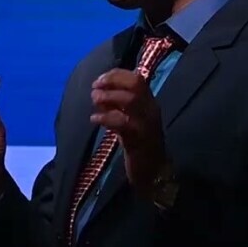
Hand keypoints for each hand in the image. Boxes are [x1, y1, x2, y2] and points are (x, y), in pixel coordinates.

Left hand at [90, 69, 167, 197]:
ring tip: (94, 100)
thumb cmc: (139, 145)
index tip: (99, 79)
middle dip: (112, 81)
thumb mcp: (130, 121)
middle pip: (136, 84)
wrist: (154, 171)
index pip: (137, 78)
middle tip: (94, 87)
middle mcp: (151, 109)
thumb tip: (99, 93)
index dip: (116, 75)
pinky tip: (94, 119)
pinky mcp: (139, 138)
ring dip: (109, 96)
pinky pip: (122, 122)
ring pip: (130, 100)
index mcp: (150, 103)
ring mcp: (147, 123)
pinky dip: (106, 117)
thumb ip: (118, 107)